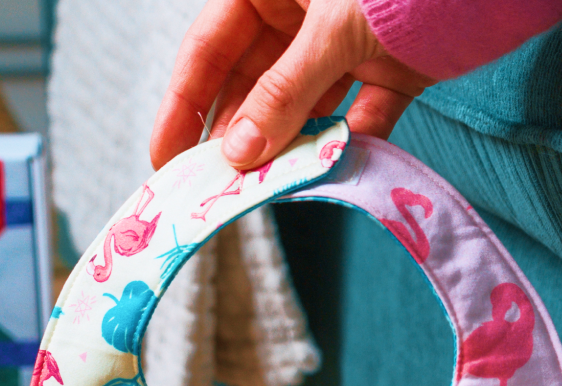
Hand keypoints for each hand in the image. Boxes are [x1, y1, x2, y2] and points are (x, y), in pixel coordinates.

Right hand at [150, 0, 434, 171]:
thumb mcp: (333, 27)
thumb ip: (286, 91)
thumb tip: (241, 152)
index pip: (209, 48)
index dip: (184, 104)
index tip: (165, 159)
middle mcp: (304, 11)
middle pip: (254, 83)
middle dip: (239, 136)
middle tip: (217, 191)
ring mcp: (349, 42)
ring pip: (307, 105)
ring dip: (292, 148)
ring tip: (268, 192)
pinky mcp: (395, 67)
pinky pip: (363, 113)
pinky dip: (351, 142)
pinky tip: (332, 172)